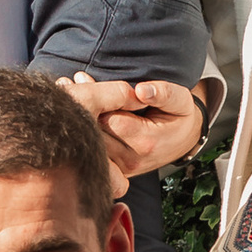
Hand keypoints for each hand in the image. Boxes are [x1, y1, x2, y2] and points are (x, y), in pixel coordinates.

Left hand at [63, 72, 204, 179]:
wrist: (183, 142)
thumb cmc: (179, 116)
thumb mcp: (180, 100)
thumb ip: (164, 93)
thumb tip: (142, 91)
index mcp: (146, 142)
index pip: (110, 120)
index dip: (97, 100)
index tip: (84, 80)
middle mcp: (131, 159)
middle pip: (96, 133)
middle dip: (83, 107)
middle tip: (68, 82)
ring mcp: (121, 169)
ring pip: (90, 143)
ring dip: (79, 118)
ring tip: (69, 90)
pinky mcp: (114, 171)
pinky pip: (93, 151)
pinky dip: (84, 131)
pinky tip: (79, 109)